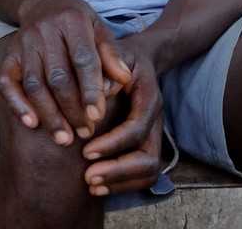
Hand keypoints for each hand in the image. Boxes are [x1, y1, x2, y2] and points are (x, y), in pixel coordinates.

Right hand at [0, 0, 127, 144]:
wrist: (41, 3)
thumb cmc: (77, 22)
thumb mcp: (99, 28)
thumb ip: (111, 54)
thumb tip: (124, 80)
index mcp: (72, 22)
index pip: (82, 59)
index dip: (90, 89)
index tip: (97, 116)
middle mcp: (44, 32)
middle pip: (57, 77)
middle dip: (72, 109)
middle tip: (86, 133)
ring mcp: (23, 45)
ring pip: (34, 85)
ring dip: (49, 115)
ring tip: (64, 138)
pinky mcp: (8, 56)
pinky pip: (6, 83)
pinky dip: (17, 104)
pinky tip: (32, 124)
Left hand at [81, 40, 165, 195]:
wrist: (137, 61)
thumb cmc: (118, 58)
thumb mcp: (111, 55)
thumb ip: (104, 70)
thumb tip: (95, 91)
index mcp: (149, 98)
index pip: (136, 128)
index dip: (112, 143)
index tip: (85, 151)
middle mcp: (155, 121)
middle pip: (149, 157)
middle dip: (118, 171)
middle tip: (88, 177)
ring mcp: (154, 135)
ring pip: (150, 171)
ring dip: (121, 183)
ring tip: (91, 185)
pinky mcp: (147, 146)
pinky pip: (144, 176)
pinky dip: (123, 185)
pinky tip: (97, 186)